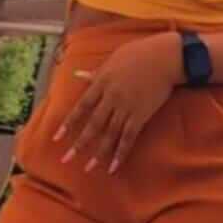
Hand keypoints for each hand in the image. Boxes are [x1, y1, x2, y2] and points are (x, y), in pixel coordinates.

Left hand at [52, 31, 182, 174]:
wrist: (165, 57)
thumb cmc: (139, 53)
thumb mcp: (113, 60)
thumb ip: (96, 73)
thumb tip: (78, 75)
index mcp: (102, 83)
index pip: (81, 107)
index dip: (69, 123)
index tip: (57, 137)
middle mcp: (111, 98)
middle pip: (93, 125)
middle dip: (79, 144)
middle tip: (66, 160)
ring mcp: (126, 107)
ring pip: (109, 135)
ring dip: (98, 153)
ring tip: (88, 168)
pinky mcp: (141, 115)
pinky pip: (129, 138)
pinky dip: (121, 153)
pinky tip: (113, 166)